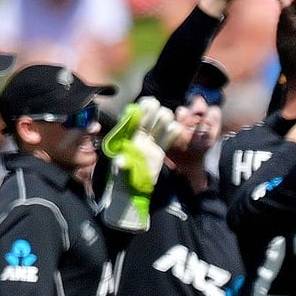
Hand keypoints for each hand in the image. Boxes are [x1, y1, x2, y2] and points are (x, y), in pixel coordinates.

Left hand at [98, 97, 177, 231]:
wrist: (133, 191)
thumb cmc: (123, 178)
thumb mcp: (120, 171)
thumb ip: (122, 163)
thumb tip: (120, 161)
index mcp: (128, 135)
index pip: (135, 116)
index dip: (142, 108)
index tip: (147, 104)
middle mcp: (140, 135)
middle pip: (149, 116)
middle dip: (154, 111)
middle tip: (159, 112)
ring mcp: (151, 142)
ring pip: (161, 123)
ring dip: (165, 118)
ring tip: (167, 122)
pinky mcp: (161, 150)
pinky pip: (169, 136)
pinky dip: (174, 131)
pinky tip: (176, 129)